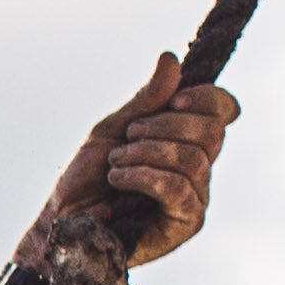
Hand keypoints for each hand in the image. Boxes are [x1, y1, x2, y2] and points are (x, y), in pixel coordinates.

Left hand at [22, 53, 238, 266]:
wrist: (61, 224)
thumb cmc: (84, 180)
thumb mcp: (112, 130)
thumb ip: (145, 101)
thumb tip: (170, 60)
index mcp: (186, 140)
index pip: (223, 110)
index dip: (206, 98)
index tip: (173, 100)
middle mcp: (198, 167)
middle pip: (212, 131)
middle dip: (165, 126)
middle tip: (127, 138)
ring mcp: (196, 196)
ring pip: (193, 159)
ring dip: (146, 153)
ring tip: (115, 163)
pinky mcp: (185, 223)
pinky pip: (178, 189)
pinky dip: (144, 176)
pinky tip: (118, 180)